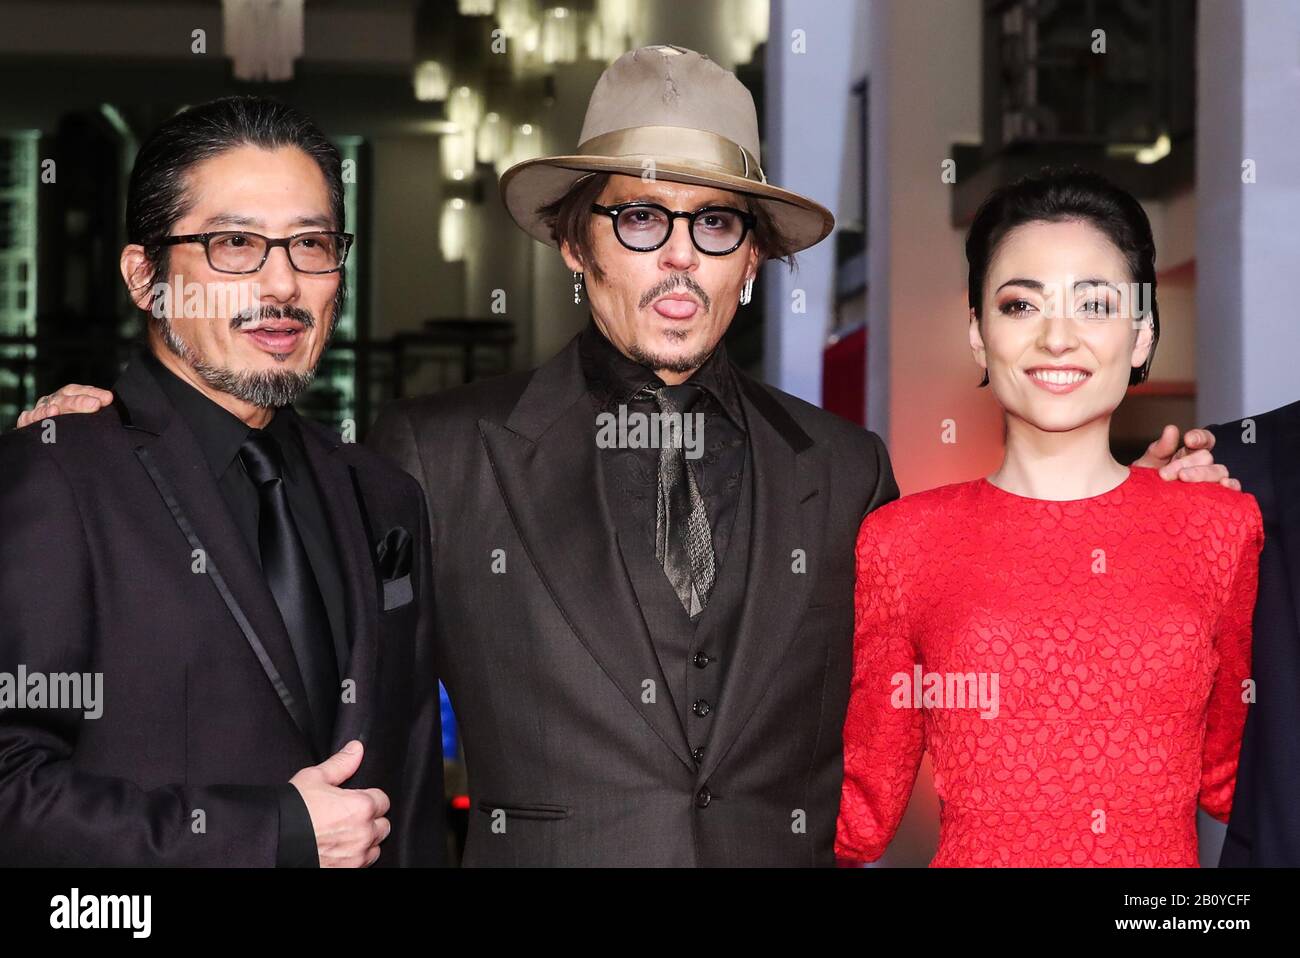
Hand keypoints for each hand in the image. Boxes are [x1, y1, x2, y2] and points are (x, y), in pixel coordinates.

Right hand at [16, 384, 113, 428]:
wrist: (48, 440)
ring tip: (55, 411)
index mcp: (67, 396)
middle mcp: (53, 401)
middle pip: (64, 398)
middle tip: (95, 405)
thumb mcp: (86, 417)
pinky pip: (27, 419)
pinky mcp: (27, 423)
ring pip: (45, 408)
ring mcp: (40, 411)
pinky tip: (41, 419)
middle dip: (79, 402)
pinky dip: (32, 418)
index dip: (92, 392)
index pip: (78, 391)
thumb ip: (96, 412)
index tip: (108, 398)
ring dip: (50, 410)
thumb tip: (110, 401)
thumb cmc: (75, 427)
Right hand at [289, 740, 390, 867]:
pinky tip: (339, 849)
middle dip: (369, 820)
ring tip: (343, 834)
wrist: (273, 840)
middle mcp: (364, 832)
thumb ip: (341, 764)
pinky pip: (363, 864)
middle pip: (382, 825)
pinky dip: (355, 857)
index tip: (354, 801)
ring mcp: (357, 855)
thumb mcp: (314, 778)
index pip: (382, 800)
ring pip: (375, 847)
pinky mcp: (347, 870)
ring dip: (365, 841)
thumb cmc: (292, 809)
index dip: (368, 798)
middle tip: (347, 817)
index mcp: (362, 806)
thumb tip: (356, 748)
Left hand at [1132, 424, 1239, 490]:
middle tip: (1164, 474)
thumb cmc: (1146, 482)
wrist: (1141, 506)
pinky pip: (1230, 491)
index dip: (1201, 437)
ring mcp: (1209, 482)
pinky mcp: (1214, 498)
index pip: (1205, 440)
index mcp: (1189, 453)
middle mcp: (1202, 466)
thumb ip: (1161, 447)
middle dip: (1187, 463)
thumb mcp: (1149, 463)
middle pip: (1206, 458)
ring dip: (1202, 474)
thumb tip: (1171, 429)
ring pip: (1219, 472)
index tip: (1188, 440)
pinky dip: (1231, 487)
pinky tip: (1224, 486)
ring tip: (1183, 479)